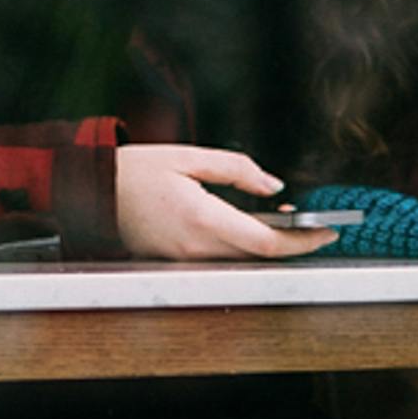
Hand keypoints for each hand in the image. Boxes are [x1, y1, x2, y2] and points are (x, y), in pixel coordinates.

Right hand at [112, 145, 332, 260]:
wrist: (91, 191)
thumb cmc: (134, 171)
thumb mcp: (189, 157)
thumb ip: (237, 170)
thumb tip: (274, 186)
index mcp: (200, 218)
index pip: (264, 242)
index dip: (301, 240)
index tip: (326, 231)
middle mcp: (194, 247)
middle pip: (258, 256)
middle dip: (292, 243)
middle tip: (313, 222)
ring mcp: (184, 259)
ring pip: (242, 260)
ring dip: (269, 245)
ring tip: (287, 219)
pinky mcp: (177, 261)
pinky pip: (221, 259)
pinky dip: (244, 246)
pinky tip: (253, 226)